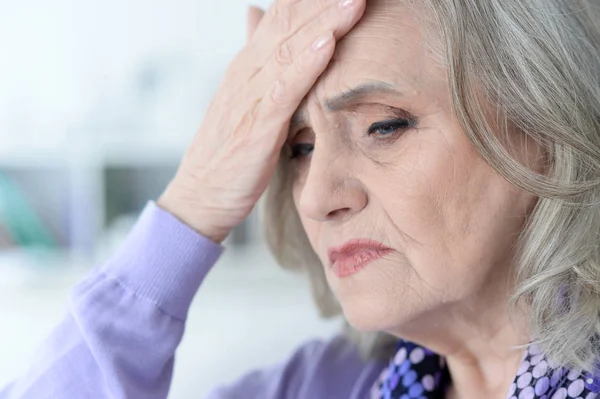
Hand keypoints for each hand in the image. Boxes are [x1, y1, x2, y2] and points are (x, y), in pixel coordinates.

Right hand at [158, 0, 365, 242]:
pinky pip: (283, 91)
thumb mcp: (246, 101)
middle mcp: (247, 72)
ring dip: (324, 21)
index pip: (283, 15)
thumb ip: (258, 60)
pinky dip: (305, 66)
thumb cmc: (228, 150)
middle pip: (289, 22)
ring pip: (289, 49)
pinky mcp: (255, 128)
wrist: (200, 195)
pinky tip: (327, 45)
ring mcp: (249, 98)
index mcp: (249, 64)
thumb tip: (257, 16)